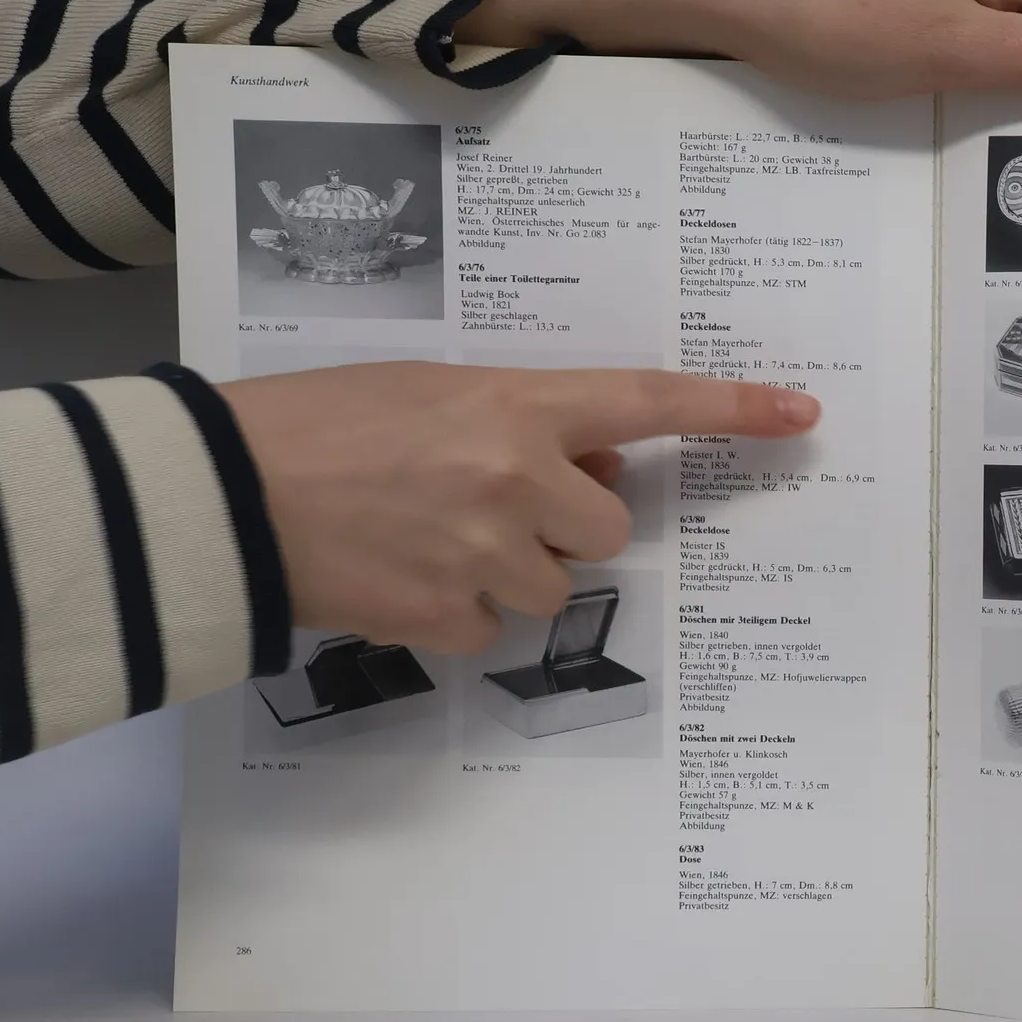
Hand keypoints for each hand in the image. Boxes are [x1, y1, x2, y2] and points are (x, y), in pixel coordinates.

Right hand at [220, 362, 817, 653]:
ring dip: (510, 573)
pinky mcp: (448, 617)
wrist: (221, 491)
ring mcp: (485, 552)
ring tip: (428, 540)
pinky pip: (491, 629)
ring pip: (552, 586)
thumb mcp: (430, 391)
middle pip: (607, 529)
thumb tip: (588, 471)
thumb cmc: (317, 423)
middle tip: (496, 507)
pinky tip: (401, 577)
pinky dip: (457, 613)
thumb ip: (519, 424)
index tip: (801, 413)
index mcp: (513, 402)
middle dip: (567, 526)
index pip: (645, 400)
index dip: (731, 407)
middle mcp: (515, 475)